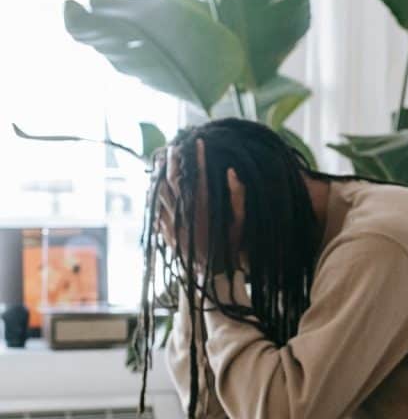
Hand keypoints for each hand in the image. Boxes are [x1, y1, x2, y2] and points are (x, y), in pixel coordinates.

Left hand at [157, 139, 245, 267]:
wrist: (210, 277)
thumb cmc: (230, 249)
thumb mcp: (241, 224)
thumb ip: (238, 198)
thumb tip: (231, 172)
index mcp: (205, 208)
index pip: (199, 175)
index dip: (198, 157)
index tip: (198, 141)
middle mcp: (186, 212)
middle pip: (175, 180)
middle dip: (175, 161)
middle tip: (175, 146)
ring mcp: (173, 221)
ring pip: (161, 192)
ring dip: (161, 174)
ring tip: (161, 159)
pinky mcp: (165, 230)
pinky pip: (156, 207)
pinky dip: (155, 194)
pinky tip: (155, 186)